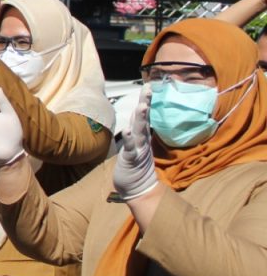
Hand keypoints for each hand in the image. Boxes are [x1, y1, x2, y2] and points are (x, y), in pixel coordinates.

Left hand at [114, 85, 157, 199]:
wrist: (139, 189)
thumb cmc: (135, 166)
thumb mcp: (136, 146)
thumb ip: (138, 132)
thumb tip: (139, 119)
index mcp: (142, 136)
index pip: (144, 115)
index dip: (146, 101)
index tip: (148, 86)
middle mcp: (142, 140)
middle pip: (144, 119)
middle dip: (145, 103)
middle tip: (148, 88)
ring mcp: (138, 149)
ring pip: (140, 131)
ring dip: (140, 119)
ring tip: (142, 106)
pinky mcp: (132, 159)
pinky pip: (130, 148)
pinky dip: (129, 140)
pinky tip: (128, 131)